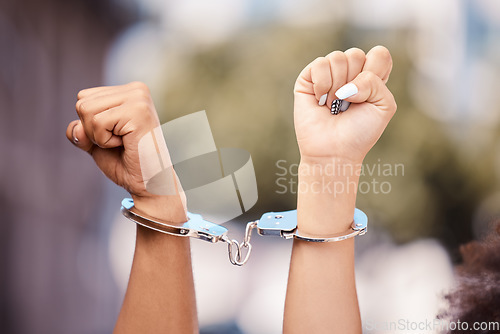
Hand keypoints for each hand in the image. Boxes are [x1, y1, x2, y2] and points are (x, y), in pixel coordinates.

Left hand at [66, 82, 185, 220]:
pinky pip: (97, 122)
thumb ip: (79, 130)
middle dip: (92, 130)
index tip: (115, 137)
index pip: (83, 98)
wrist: (149, 185)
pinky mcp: (138, 111)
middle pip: (82, 102)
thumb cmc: (127, 164)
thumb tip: (77, 127)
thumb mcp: (95, 142)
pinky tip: (126, 144)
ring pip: (86, 110)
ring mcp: (139, 98)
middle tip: (119, 143)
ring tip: (123, 143)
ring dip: (98, 136)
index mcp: (129, 91)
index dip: (89, 125)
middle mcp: (137, 89)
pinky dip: (105, 141)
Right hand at [294, 46, 396, 163]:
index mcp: (370, 76)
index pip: (379, 53)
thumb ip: (376, 82)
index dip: (376, 71)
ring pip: (337, 57)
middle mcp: (348, 73)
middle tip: (348, 104)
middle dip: (355, 82)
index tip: (369, 96)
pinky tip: (321, 101)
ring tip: (334, 105)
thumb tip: (345, 84)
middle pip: (356, 54)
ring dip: (338, 86)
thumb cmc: (359, 132)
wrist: (334, 152)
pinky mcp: (308, 79)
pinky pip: (319, 64)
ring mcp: (327, 74)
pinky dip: (323, 85)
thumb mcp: (384, 106)